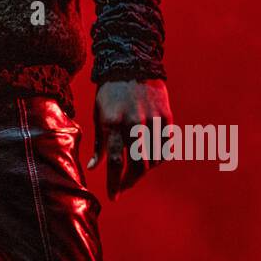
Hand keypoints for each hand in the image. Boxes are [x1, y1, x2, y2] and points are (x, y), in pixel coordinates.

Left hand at [86, 78, 171, 200]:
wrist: (132, 63)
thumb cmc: (110, 92)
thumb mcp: (98, 114)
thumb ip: (98, 142)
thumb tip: (94, 168)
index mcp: (112, 122)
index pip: (114, 161)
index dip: (114, 182)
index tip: (113, 196)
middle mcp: (133, 123)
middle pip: (137, 165)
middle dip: (130, 181)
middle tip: (124, 187)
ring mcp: (152, 120)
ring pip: (154, 160)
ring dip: (144, 170)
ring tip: (135, 171)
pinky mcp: (166, 118)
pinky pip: (166, 148)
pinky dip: (159, 158)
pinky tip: (151, 160)